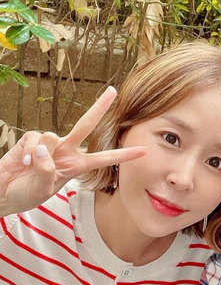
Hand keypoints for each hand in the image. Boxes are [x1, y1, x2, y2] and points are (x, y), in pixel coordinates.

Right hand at [0, 87, 145, 216]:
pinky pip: (35, 139)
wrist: (2, 192)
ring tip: (32, 168)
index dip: (123, 155)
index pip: (104, 159)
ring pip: (53, 136)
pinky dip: (30, 152)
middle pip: (86, 125)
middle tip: (112, 91)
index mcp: (77, 166)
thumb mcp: (43, 190)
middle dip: (99, 107)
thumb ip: (47, 170)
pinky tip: (24, 162)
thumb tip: (46, 147)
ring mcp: (49, 144)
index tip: (143, 150)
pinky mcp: (31, 139)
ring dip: (42, 154)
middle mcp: (66, 151)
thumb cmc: (25, 194)